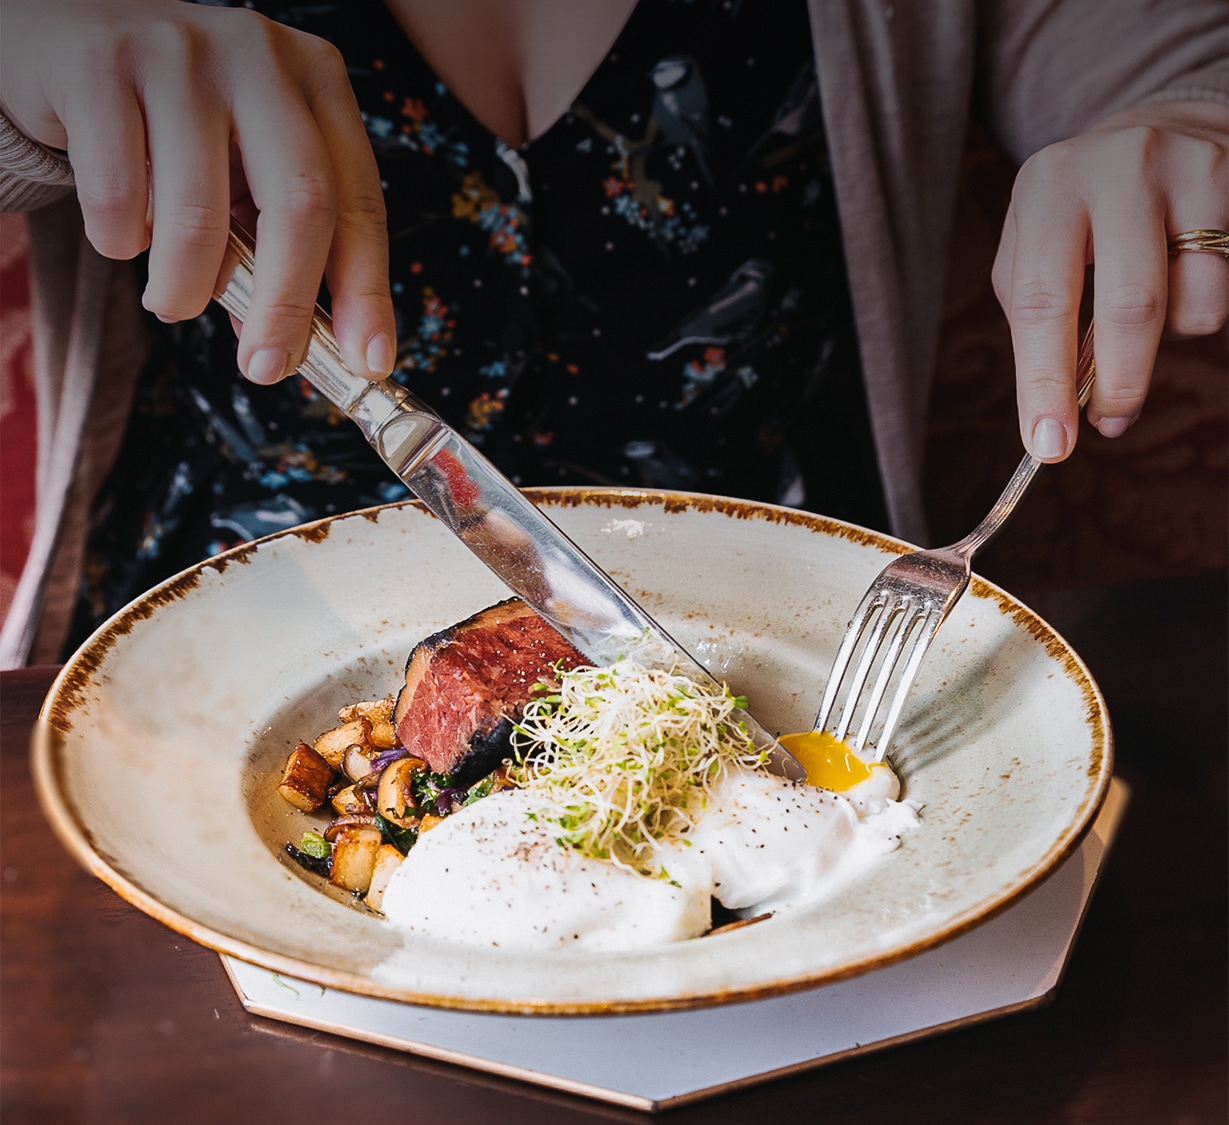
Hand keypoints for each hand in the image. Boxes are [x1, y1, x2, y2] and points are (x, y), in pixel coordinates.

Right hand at [0, 0, 394, 382]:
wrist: (62, 42)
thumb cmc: (174, 125)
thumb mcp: (244, 171)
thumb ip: (275, 246)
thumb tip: (290, 346)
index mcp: (317, 80)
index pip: (360, 202)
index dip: (367, 291)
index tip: (367, 362)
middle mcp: (259, 56)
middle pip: (301, 204)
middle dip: (287, 306)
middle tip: (267, 367)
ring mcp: (179, 51)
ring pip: (199, 217)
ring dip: (184, 290)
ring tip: (172, 300)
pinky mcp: (98, 62)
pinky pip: (118, 197)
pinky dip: (121, 242)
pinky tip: (123, 232)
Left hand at [992, 100, 1227, 460]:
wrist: (1160, 129)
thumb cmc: (1081, 216)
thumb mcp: (1036, 247)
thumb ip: (1038, 322)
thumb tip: (1058, 411)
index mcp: (1047, 187)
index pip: (1043, 303)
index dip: (1045, 382)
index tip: (1047, 446)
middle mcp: (1119, 167)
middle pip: (1131, 307)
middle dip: (1119, 383)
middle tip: (1108, 423)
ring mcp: (1189, 168)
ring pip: (1193, 305)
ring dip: (1167, 338)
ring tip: (1147, 308)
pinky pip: (1225, 287)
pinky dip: (1198, 308)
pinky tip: (1182, 275)